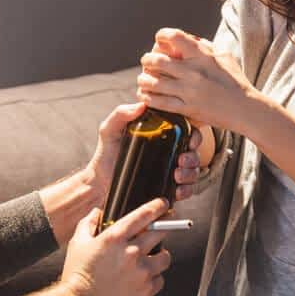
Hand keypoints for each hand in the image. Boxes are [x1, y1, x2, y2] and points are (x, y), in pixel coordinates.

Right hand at [59, 199, 171, 295]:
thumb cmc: (77, 274)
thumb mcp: (77, 242)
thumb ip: (88, 222)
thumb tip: (97, 212)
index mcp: (115, 237)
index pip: (144, 215)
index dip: (157, 206)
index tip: (163, 204)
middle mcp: (132, 252)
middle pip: (161, 232)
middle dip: (164, 228)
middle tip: (161, 230)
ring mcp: (141, 272)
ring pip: (165, 257)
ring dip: (161, 255)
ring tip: (152, 258)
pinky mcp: (146, 290)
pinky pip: (160, 279)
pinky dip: (154, 278)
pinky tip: (144, 278)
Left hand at [85, 103, 201, 204]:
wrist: (99, 183)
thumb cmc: (105, 153)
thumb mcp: (110, 130)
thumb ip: (121, 114)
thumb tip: (142, 105)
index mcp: (160, 136)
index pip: (186, 133)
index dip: (194, 136)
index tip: (190, 142)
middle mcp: (168, 153)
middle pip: (194, 153)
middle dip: (193, 157)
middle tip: (181, 161)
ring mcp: (169, 172)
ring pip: (193, 172)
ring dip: (191, 174)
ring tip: (176, 176)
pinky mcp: (167, 190)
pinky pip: (185, 190)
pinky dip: (186, 190)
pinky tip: (177, 190)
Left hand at [137, 27, 256, 134]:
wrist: (245, 109)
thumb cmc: (236, 82)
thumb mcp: (225, 57)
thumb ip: (206, 47)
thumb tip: (190, 40)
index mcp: (203, 56)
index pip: (176, 37)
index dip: (162, 35)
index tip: (158, 38)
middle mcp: (194, 72)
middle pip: (157, 60)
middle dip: (147, 60)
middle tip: (146, 62)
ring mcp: (189, 91)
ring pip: (154, 82)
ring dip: (144, 80)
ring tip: (143, 79)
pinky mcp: (188, 108)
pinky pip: (160, 102)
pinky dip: (148, 98)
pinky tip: (145, 95)